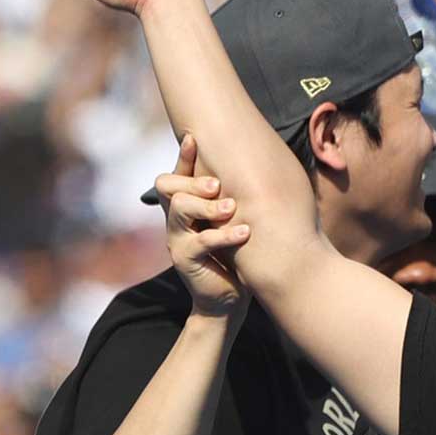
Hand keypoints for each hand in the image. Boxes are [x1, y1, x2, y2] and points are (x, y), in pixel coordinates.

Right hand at [155, 136, 250, 318]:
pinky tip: (244, 232)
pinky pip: (200, 242)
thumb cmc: (236, 251)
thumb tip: (264, 160)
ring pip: (180, 210)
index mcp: (188, 206)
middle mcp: (177, 219)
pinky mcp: (186, 260)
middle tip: (217, 184)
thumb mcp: (235, 219)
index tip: (194, 138)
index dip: (184, 157)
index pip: (178, 175)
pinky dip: (223, 235)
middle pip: (171, 187)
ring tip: (231, 207)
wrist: (228, 296)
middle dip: (194, 181)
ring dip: (207, 205)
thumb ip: (237, 195)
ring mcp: (178, 239)